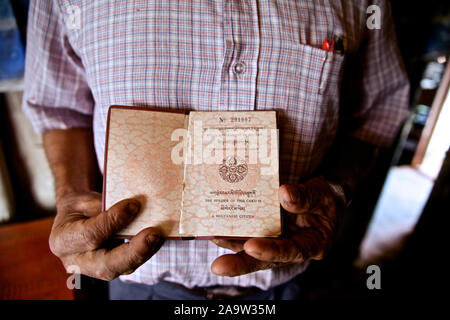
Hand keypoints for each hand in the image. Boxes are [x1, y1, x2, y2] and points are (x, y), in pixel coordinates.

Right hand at [49, 191, 162, 280]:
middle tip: (153, 234)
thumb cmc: (81, 206)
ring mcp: (93, 269)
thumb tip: (134, 208)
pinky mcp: (110, 269)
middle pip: (105, 265)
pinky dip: (144, 252)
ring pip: (120, 268)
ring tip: (159, 236)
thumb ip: (104, 208)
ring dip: (143, 253)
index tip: (133, 205)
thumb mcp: (85, 200)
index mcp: (62, 241)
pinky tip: (157, 239)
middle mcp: (76, 261)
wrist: (77, 218)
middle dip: (133, 251)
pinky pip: (129, 264)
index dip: (112, 221)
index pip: (89, 235)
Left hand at [210, 177, 341, 275]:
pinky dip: (232, 231)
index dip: (271, 251)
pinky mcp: (264, 232)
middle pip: (264, 260)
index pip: (290, 252)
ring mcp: (275, 241)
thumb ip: (305, 197)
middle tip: (218, 267)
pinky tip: (215, 226)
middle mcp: (290, 248)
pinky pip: (247, 234)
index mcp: (311, 245)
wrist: (321, 195)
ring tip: (211, 237)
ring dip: (230, 245)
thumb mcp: (322, 195)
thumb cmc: (325, 198)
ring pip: (251, 248)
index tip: (251, 246)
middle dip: (240, 263)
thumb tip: (284, 194)